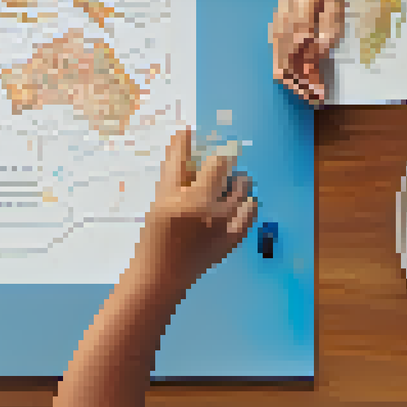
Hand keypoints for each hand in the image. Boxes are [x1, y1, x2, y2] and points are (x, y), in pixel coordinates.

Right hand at [137, 128, 258, 287]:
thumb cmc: (156, 233)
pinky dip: (247, 203)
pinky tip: (240, 204)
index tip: (211, 152)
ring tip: (228, 187)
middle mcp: (212, 210)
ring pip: (244, 190)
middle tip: (216, 171)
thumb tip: (185, 132)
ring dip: (238, 183)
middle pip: (232, 175)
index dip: (214, 154)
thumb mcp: (160, 197)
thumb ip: (174, 165)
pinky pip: (251, 211)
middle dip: (227, 168)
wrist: (163, 273)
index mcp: (190, 197)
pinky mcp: (235, 238)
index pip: (215, 163)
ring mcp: (226, 225)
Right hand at [269, 0, 343, 105]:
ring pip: (278, 62)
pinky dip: (291, 64)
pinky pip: (280, 52)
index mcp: (295, 27)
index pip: (294, 66)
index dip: (306, 84)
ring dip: (295, 77)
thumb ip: (329, 30)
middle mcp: (281, 30)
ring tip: (312, 86)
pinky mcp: (279, 24)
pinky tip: (305, 67)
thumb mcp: (335, 3)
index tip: (321, 95)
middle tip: (316, 96)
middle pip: (282, 69)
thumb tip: (320, 52)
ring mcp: (277, 27)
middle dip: (299, 86)